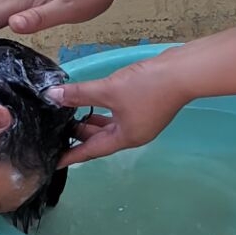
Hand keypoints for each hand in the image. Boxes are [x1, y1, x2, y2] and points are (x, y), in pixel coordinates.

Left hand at [46, 55, 188, 163]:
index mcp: (126, 138)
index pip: (92, 151)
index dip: (72, 155)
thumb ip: (80, 94)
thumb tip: (53, 95)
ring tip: (71, 115)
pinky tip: (94, 101)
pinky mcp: (146, 107)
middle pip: (102, 140)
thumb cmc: (147, 86)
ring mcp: (142, 121)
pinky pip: (119, 115)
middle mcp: (134, 134)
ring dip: (92, 122)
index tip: (55, 162)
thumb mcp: (108, 90)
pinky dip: (104, 112)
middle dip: (80, 135)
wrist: (182, 72)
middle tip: (57, 130)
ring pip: (110, 127)